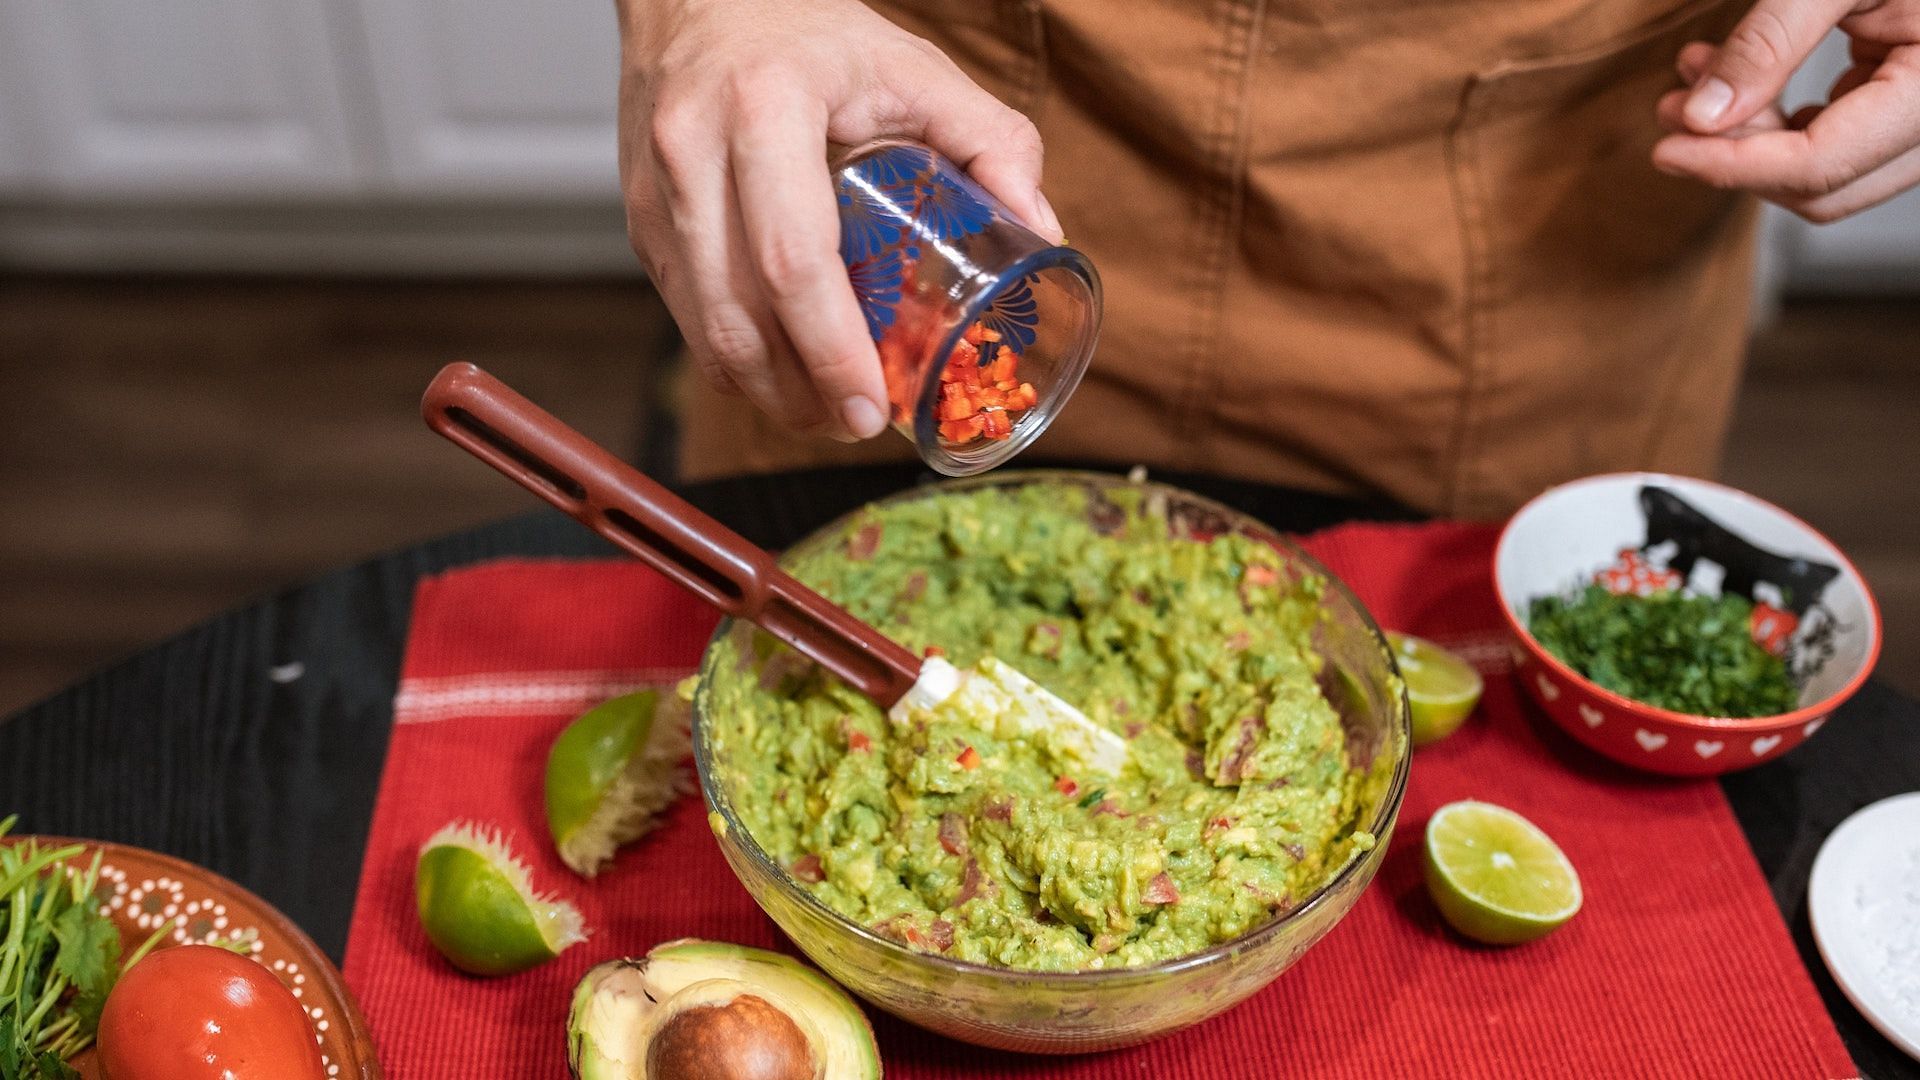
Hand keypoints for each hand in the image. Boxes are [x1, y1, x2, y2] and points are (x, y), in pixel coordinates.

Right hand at [616, 0, 1061, 439]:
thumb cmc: (806, 31)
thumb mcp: (913, 66)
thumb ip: (992, 141)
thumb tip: (1040, 232)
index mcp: (765, 109)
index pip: (793, 259)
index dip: (832, 350)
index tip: (872, 401)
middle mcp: (693, 154)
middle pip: (740, 316)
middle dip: (801, 394)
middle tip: (858, 424)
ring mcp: (654, 195)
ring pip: (703, 332)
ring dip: (766, 393)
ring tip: (826, 414)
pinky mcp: (640, 223)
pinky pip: (688, 316)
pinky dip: (738, 360)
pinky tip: (785, 373)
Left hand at [1652, 0, 1919, 221]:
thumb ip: (1770, 42)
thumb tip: (1702, 117)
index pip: (1822, 164)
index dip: (1735, 165)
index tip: (1665, 151)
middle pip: (1821, 186)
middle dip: (1735, 155)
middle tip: (1673, 107)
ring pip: (1822, 174)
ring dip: (1747, 137)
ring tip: (1692, 80)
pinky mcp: (1900, 111)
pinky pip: (1831, 143)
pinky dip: (1774, 121)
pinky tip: (1729, 81)